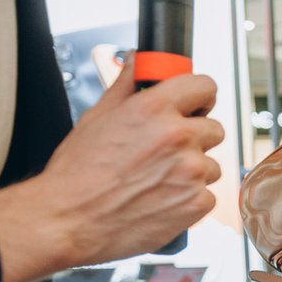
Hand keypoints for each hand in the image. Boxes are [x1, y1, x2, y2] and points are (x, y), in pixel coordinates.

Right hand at [0, 57, 225, 281]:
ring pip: (211, 164)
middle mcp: (178, 137)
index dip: (200, 96)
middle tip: (167, 150)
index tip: (195, 104)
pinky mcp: (198, 202)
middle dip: (194, 137)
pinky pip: (208, 194)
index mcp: (154, 109)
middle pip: (214, 128)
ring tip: (158, 179)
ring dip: (193, 171)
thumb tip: (139, 62)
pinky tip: (162, 199)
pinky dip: (190, 198)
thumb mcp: (97, 117)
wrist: (68, 218)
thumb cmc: (77, 173)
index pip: (205, 86)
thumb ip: (127, 86)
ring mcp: (192, 171)